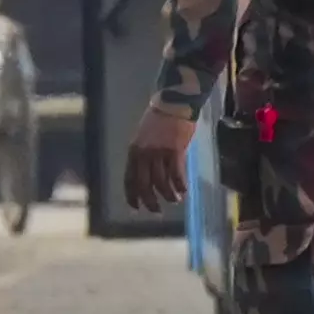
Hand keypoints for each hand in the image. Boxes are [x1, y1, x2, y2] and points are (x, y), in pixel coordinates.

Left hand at [122, 100, 196, 217]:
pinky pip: (177, 174)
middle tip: (156, 210)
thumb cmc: (160, 120)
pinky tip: (184, 191)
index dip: (132, 196)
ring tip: (175, 200)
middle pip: (144, 184)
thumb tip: (149, 177)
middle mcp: (144, 154)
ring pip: (161, 182)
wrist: (174, 103)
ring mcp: (159, 153)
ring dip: (168, 195)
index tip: (136, 207)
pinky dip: (180, 186)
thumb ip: (144, 156)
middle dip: (149, 201)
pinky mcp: (175, 151)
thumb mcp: (144, 139)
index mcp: (134, 151)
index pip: (129, 179)